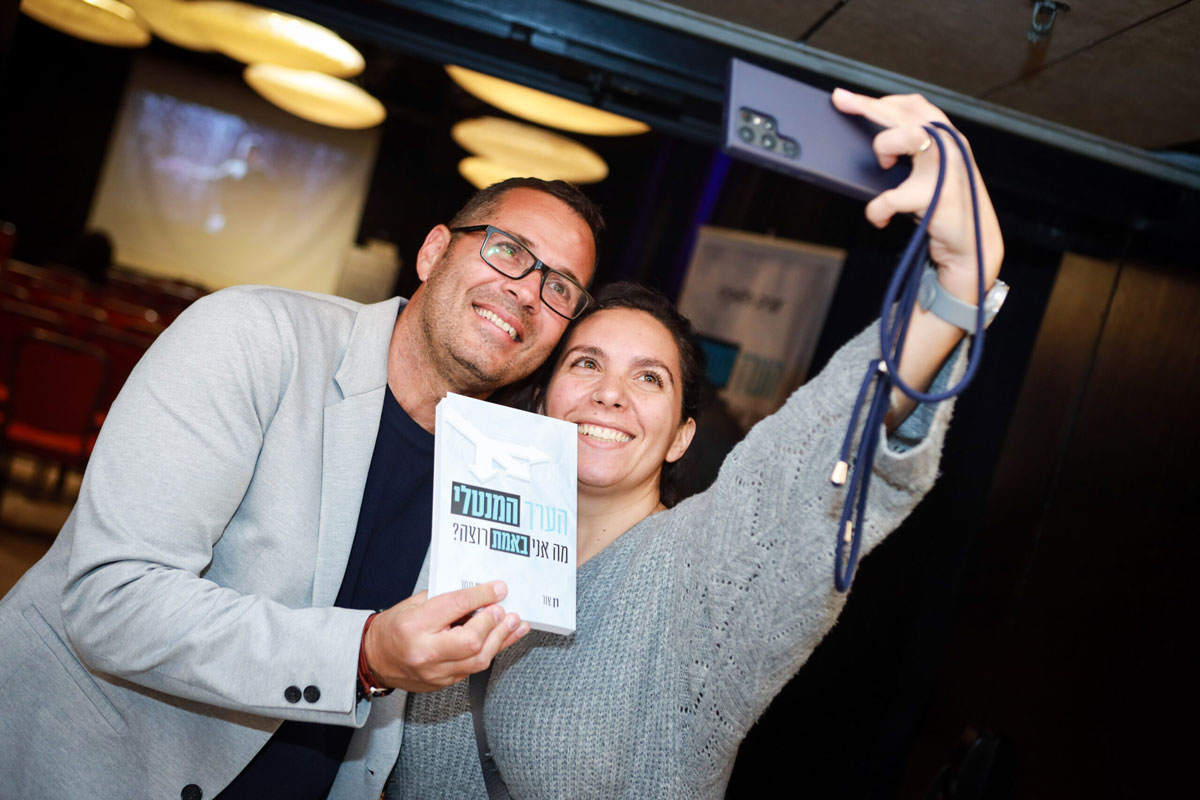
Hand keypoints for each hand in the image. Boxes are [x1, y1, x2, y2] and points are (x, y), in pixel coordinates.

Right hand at [363, 581, 528, 692]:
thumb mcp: (413, 604)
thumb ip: (444, 599)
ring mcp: (435, 672)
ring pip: (477, 660)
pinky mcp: (443, 683)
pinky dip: (491, 651)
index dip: (481, 596)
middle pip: (470, 641)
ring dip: (501, 639)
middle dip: (492, 623)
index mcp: (414, 626)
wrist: (374, 659)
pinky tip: (504, 638)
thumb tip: (478, 594)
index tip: (498, 588)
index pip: (454, 607)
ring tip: (516, 622)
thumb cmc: (393, 627)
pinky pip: (474, 668)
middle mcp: (424, 652)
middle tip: (504, 608)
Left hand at [830, 88, 1003, 302]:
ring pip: (901, 138)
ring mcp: (945, 169)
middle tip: (841, 102)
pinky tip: (880, 218)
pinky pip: (889, 198)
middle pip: (903, 114)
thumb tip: (869, 139)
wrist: (972, 244)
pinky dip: (877, 210)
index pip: (914, 106)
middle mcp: (949, 145)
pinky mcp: (936, 197)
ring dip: (882, 149)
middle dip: (868, 106)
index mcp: (947, 136)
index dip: (880, 99)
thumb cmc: (945, 206)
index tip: (847, 97)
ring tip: (883, 167)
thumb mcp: (932, 172)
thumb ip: (913, 151)